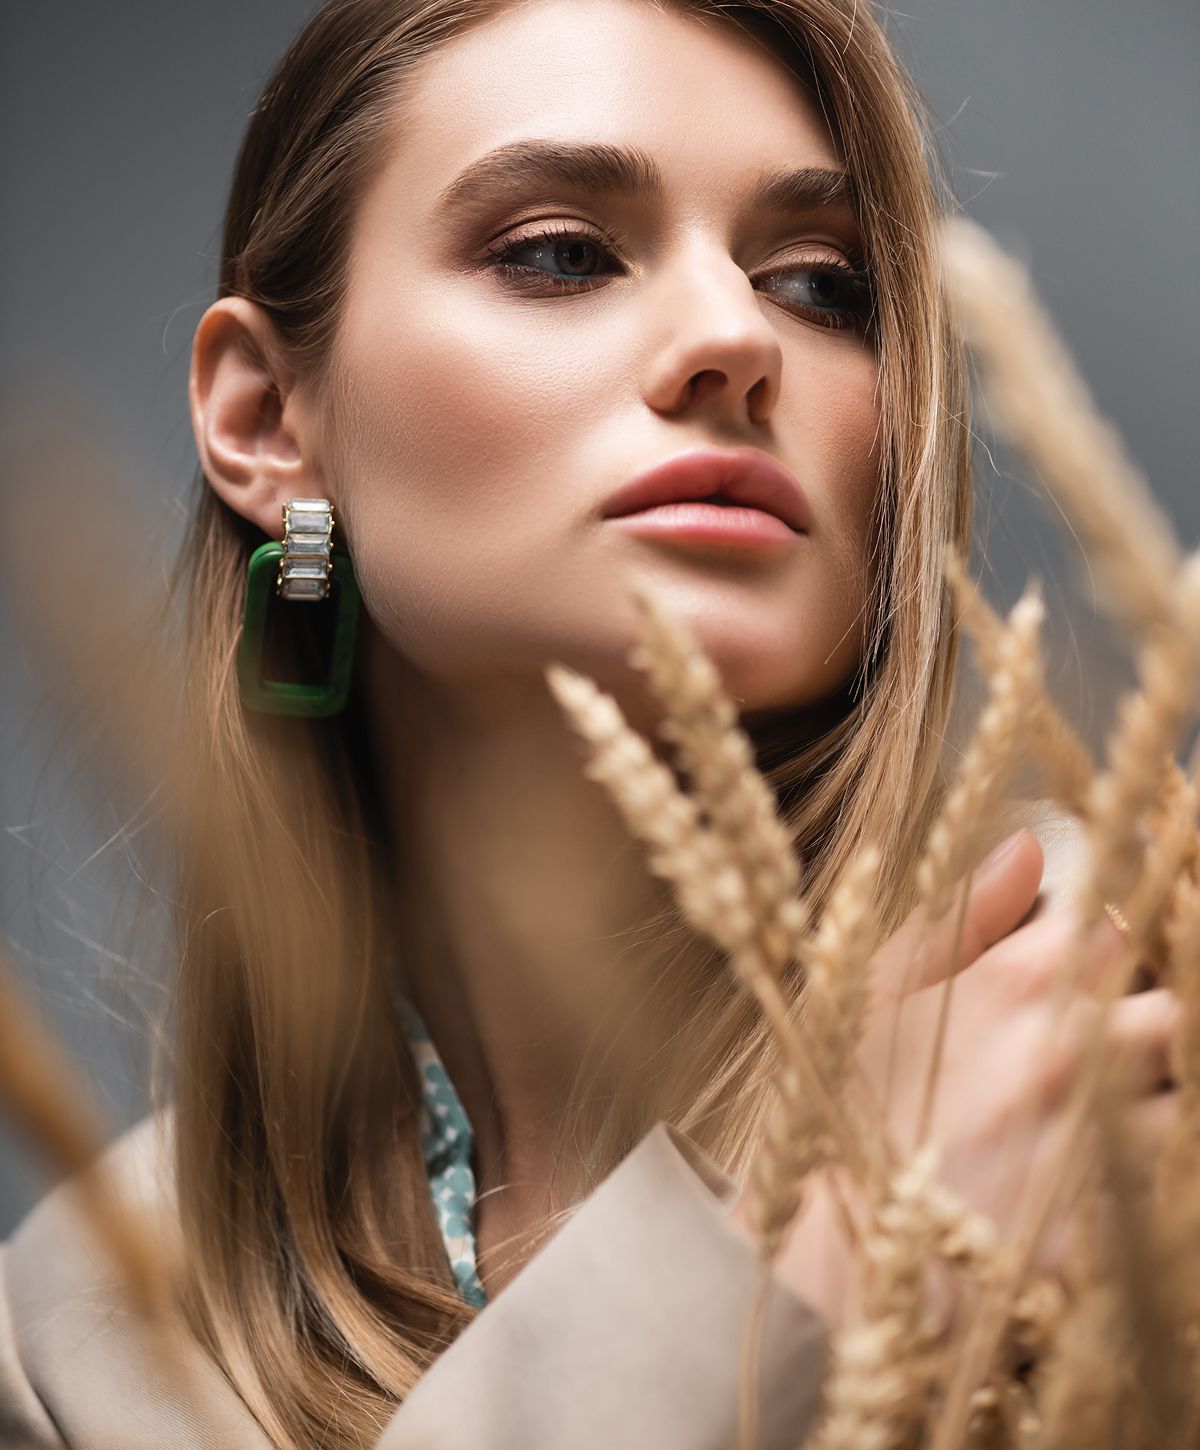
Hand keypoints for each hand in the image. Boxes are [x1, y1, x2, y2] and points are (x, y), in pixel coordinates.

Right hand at [730, 830, 1179, 1330]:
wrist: (830, 1253)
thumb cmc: (847, 1108)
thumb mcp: (879, 990)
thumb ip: (963, 912)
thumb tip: (1025, 846)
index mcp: (1020, 981)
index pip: (1118, 929)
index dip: (1104, 952)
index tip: (1079, 977)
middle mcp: (1073, 1051)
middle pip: (1172, 1009)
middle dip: (1138, 1030)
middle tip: (1079, 1061)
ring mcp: (1098, 1142)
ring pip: (1175, 1100)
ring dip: (1141, 1107)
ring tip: (1070, 1127)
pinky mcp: (1111, 1230)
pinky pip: (1160, 1188)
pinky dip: (1135, 1181)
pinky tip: (1075, 1182)